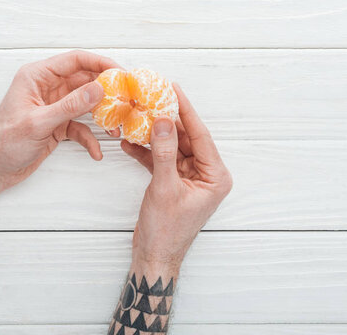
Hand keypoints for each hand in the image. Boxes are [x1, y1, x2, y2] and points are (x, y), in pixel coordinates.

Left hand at [0, 50, 119, 188]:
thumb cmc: (4, 142)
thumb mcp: (39, 122)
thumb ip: (70, 105)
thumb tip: (98, 89)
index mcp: (37, 77)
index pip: (74, 60)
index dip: (100, 63)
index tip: (120, 73)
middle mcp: (47, 88)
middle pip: (84, 80)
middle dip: (106, 91)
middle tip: (126, 99)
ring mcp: (53, 106)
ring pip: (85, 104)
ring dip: (101, 115)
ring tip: (115, 127)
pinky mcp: (57, 125)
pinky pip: (80, 126)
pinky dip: (89, 138)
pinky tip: (95, 151)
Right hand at [121, 84, 231, 275]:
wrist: (154, 256)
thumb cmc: (166, 230)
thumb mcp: (165, 188)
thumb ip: (164, 153)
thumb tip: (164, 122)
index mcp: (215, 176)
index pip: (200, 136)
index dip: (186, 111)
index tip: (174, 89)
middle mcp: (205, 174)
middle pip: (185, 138)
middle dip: (167, 120)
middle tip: (153, 98)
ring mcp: (188, 177)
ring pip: (171, 147)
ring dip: (154, 135)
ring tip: (138, 116)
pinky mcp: (173, 181)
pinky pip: (161, 159)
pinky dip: (146, 152)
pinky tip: (130, 143)